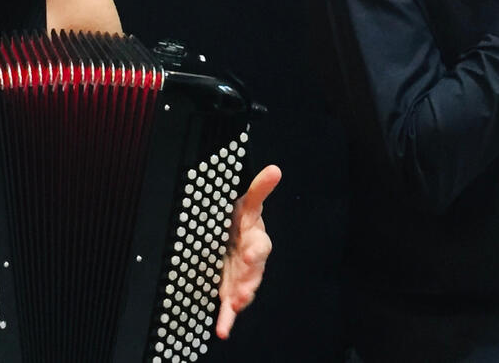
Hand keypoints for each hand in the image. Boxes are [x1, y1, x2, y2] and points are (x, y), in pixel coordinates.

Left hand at [216, 163, 281, 338]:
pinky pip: (230, 306)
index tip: (249, 252)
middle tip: (242, 289)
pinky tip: (223, 330)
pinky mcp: (230, 290)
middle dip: (249, 280)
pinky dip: (227, 319)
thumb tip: (275, 169)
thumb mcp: (247, 203)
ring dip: (242, 298)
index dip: (255, 249)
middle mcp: (251, 260)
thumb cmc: (239, 220)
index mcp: (255, 238)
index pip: (260, 244)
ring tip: (235, 305)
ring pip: (245, 289)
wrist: (230, 235)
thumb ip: (260, 188)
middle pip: (254, 272)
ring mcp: (241, 276)